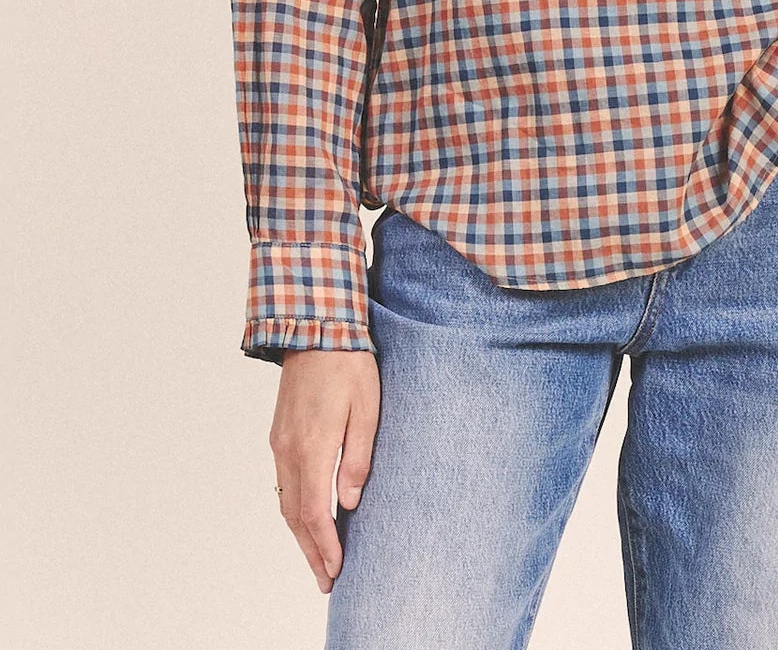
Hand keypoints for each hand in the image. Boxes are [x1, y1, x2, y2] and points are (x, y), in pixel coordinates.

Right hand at [270, 348, 380, 592]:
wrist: (315, 326)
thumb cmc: (349, 364)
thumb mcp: (367, 408)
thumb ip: (358, 457)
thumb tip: (350, 501)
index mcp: (313, 446)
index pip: (315, 512)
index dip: (325, 546)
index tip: (336, 571)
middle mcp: (289, 450)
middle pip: (295, 516)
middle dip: (310, 552)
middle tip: (326, 582)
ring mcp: (280, 443)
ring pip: (286, 502)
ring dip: (300, 534)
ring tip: (317, 559)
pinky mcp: (279, 434)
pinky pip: (283, 483)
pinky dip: (294, 509)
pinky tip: (307, 518)